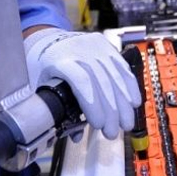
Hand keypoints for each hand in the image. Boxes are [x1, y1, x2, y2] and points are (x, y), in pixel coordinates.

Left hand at [24, 28, 141, 139]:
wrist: (48, 39)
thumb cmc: (43, 66)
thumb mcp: (43, 86)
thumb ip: (58, 111)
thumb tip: (76, 136)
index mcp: (60, 61)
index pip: (81, 81)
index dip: (92, 104)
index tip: (99, 124)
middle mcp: (79, 51)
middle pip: (101, 82)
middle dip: (110, 111)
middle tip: (113, 132)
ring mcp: (94, 47)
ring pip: (114, 75)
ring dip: (123, 103)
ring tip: (126, 123)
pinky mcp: (105, 46)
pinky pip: (121, 67)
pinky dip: (129, 86)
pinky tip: (134, 102)